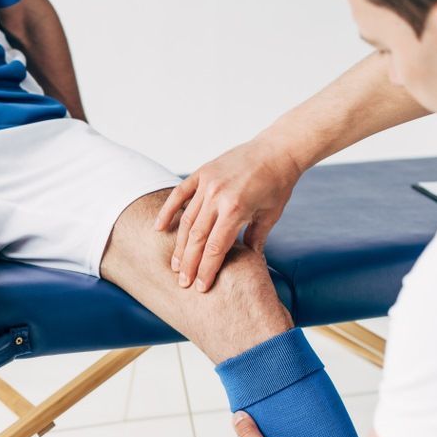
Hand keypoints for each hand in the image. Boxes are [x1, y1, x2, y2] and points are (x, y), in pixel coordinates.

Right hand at [155, 137, 303, 292]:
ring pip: (186, 220)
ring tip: (176, 264)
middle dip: (189, 263)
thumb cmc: (277, 184)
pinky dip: (168, 210)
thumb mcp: (271, 215)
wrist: (278, 149)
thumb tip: (250, 262)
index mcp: (237, 209)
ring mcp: (207, 183)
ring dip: (180, 245)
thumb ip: (255, 239)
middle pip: (197, 238)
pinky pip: (179, 194)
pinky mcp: (202, 173)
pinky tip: (159, 228)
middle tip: (183, 282)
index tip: (200, 286)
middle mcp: (218, 196)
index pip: (216, 248)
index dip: (207, 269)